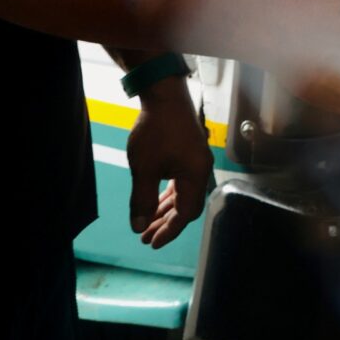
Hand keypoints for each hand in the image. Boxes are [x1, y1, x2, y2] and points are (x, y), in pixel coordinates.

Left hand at [124, 76, 214, 249]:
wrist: (164, 96)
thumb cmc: (156, 132)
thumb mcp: (144, 169)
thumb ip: (143, 200)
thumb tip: (139, 226)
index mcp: (195, 177)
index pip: (185, 214)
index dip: (169, 231)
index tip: (151, 242)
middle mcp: (200, 172)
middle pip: (186, 207)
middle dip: (166, 224)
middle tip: (145, 238)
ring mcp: (196, 162)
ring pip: (182, 195)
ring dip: (165, 210)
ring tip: (147, 224)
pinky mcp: (188, 154)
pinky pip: (180, 183)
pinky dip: (168, 195)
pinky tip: (156, 201)